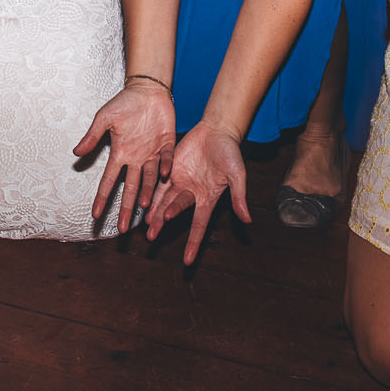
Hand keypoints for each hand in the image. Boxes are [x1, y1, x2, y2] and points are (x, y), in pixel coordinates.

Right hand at [73, 80, 175, 234]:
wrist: (147, 90)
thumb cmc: (124, 103)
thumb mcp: (104, 119)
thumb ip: (92, 136)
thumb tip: (75, 153)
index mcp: (120, 153)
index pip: (109, 181)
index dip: (103, 198)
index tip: (95, 215)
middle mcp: (136, 159)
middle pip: (130, 188)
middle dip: (127, 208)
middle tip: (124, 229)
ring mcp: (153, 154)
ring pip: (150, 179)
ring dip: (146, 192)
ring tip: (143, 207)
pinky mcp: (167, 145)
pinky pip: (167, 159)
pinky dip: (166, 166)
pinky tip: (165, 175)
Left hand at [146, 121, 248, 264]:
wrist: (217, 130)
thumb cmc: (230, 153)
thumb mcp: (237, 175)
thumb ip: (238, 197)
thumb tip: (247, 220)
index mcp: (207, 198)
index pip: (199, 225)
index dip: (193, 243)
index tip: (187, 260)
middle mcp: (192, 192)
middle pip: (175, 212)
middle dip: (163, 225)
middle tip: (151, 237)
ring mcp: (180, 181)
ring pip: (163, 200)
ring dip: (154, 213)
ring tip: (143, 226)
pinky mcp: (171, 167)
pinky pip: (158, 183)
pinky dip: (150, 194)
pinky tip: (141, 203)